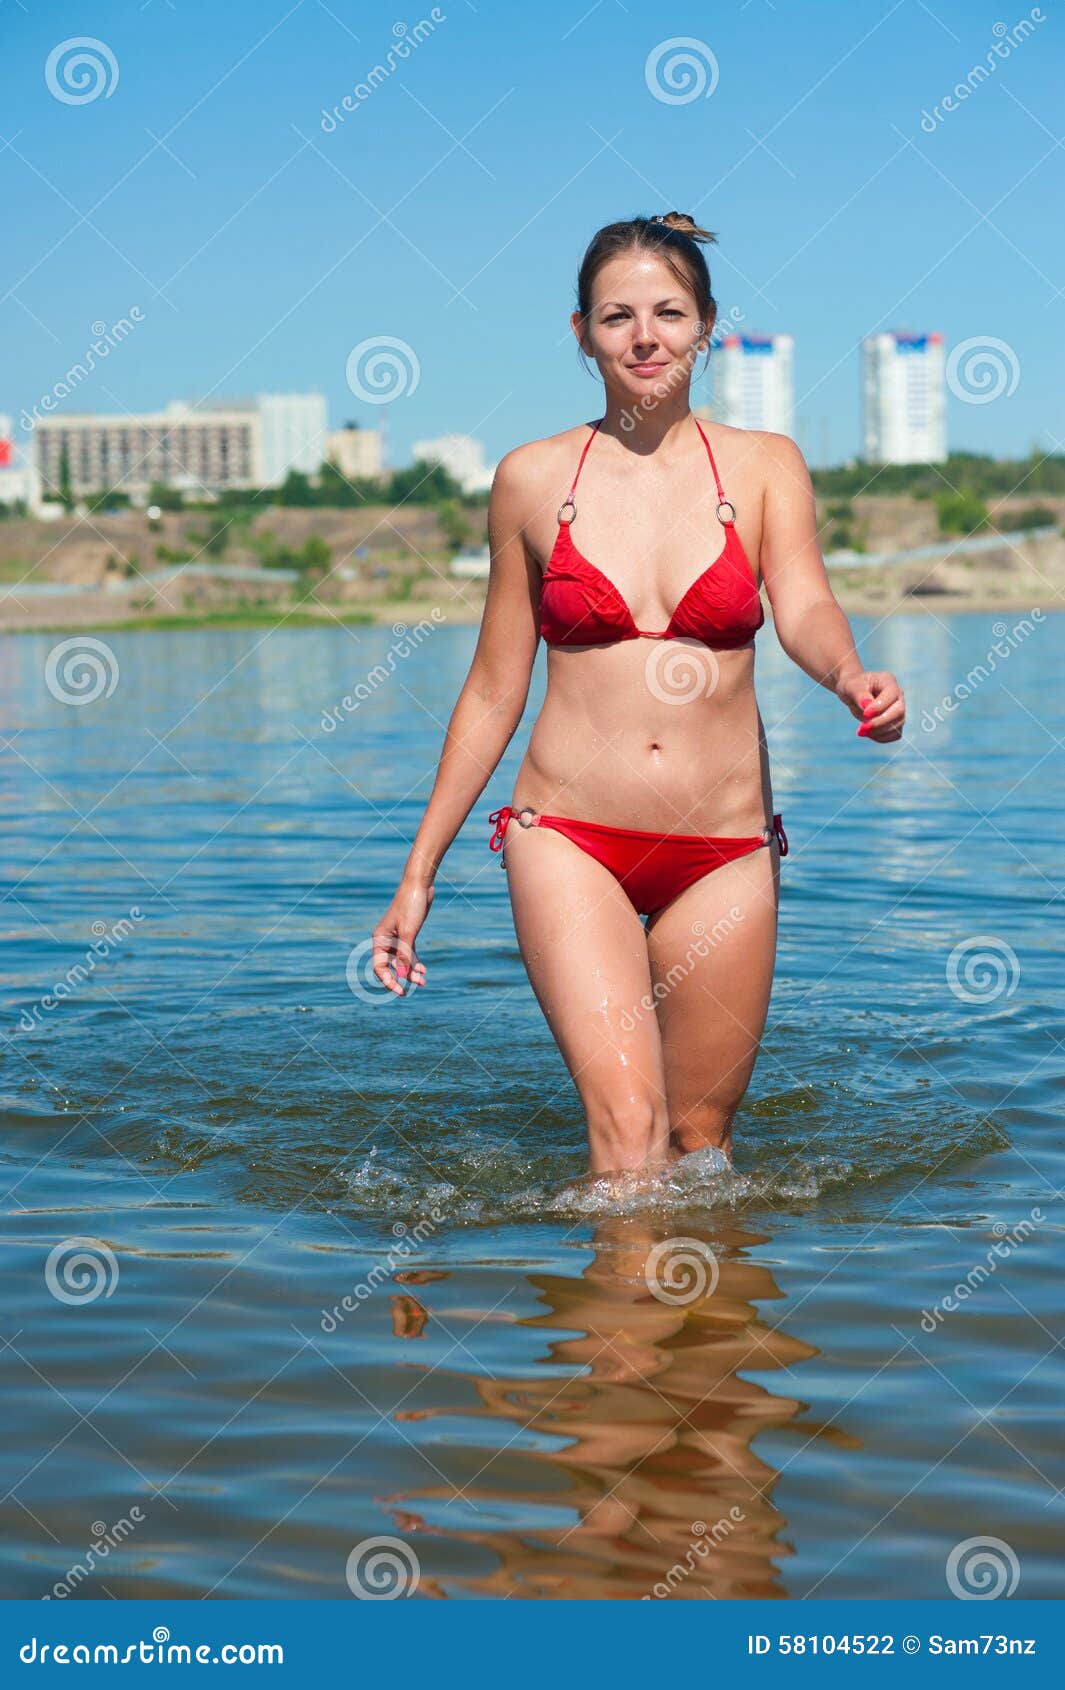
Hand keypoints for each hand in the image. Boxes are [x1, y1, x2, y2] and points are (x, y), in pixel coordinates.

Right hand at [372, 881, 432, 996]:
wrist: (419, 886)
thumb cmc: (411, 906)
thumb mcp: (408, 932)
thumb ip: (405, 955)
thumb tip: (404, 977)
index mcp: (380, 939)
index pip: (380, 967)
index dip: (388, 981)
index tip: (401, 990)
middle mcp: (386, 940)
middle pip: (390, 966)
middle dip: (401, 978)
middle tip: (411, 991)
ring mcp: (396, 938)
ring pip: (402, 962)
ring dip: (411, 972)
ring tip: (423, 981)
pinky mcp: (407, 935)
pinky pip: (409, 954)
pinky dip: (415, 962)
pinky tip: (423, 971)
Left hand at [838, 670, 904, 742]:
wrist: (853, 692)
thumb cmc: (852, 685)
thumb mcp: (851, 687)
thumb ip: (860, 695)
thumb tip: (867, 706)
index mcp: (888, 681)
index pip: (892, 695)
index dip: (880, 707)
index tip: (864, 714)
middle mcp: (897, 695)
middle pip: (899, 711)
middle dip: (880, 722)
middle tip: (862, 728)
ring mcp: (898, 709)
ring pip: (898, 725)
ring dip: (879, 732)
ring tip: (861, 731)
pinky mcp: (895, 721)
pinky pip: (895, 734)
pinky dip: (882, 737)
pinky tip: (868, 734)